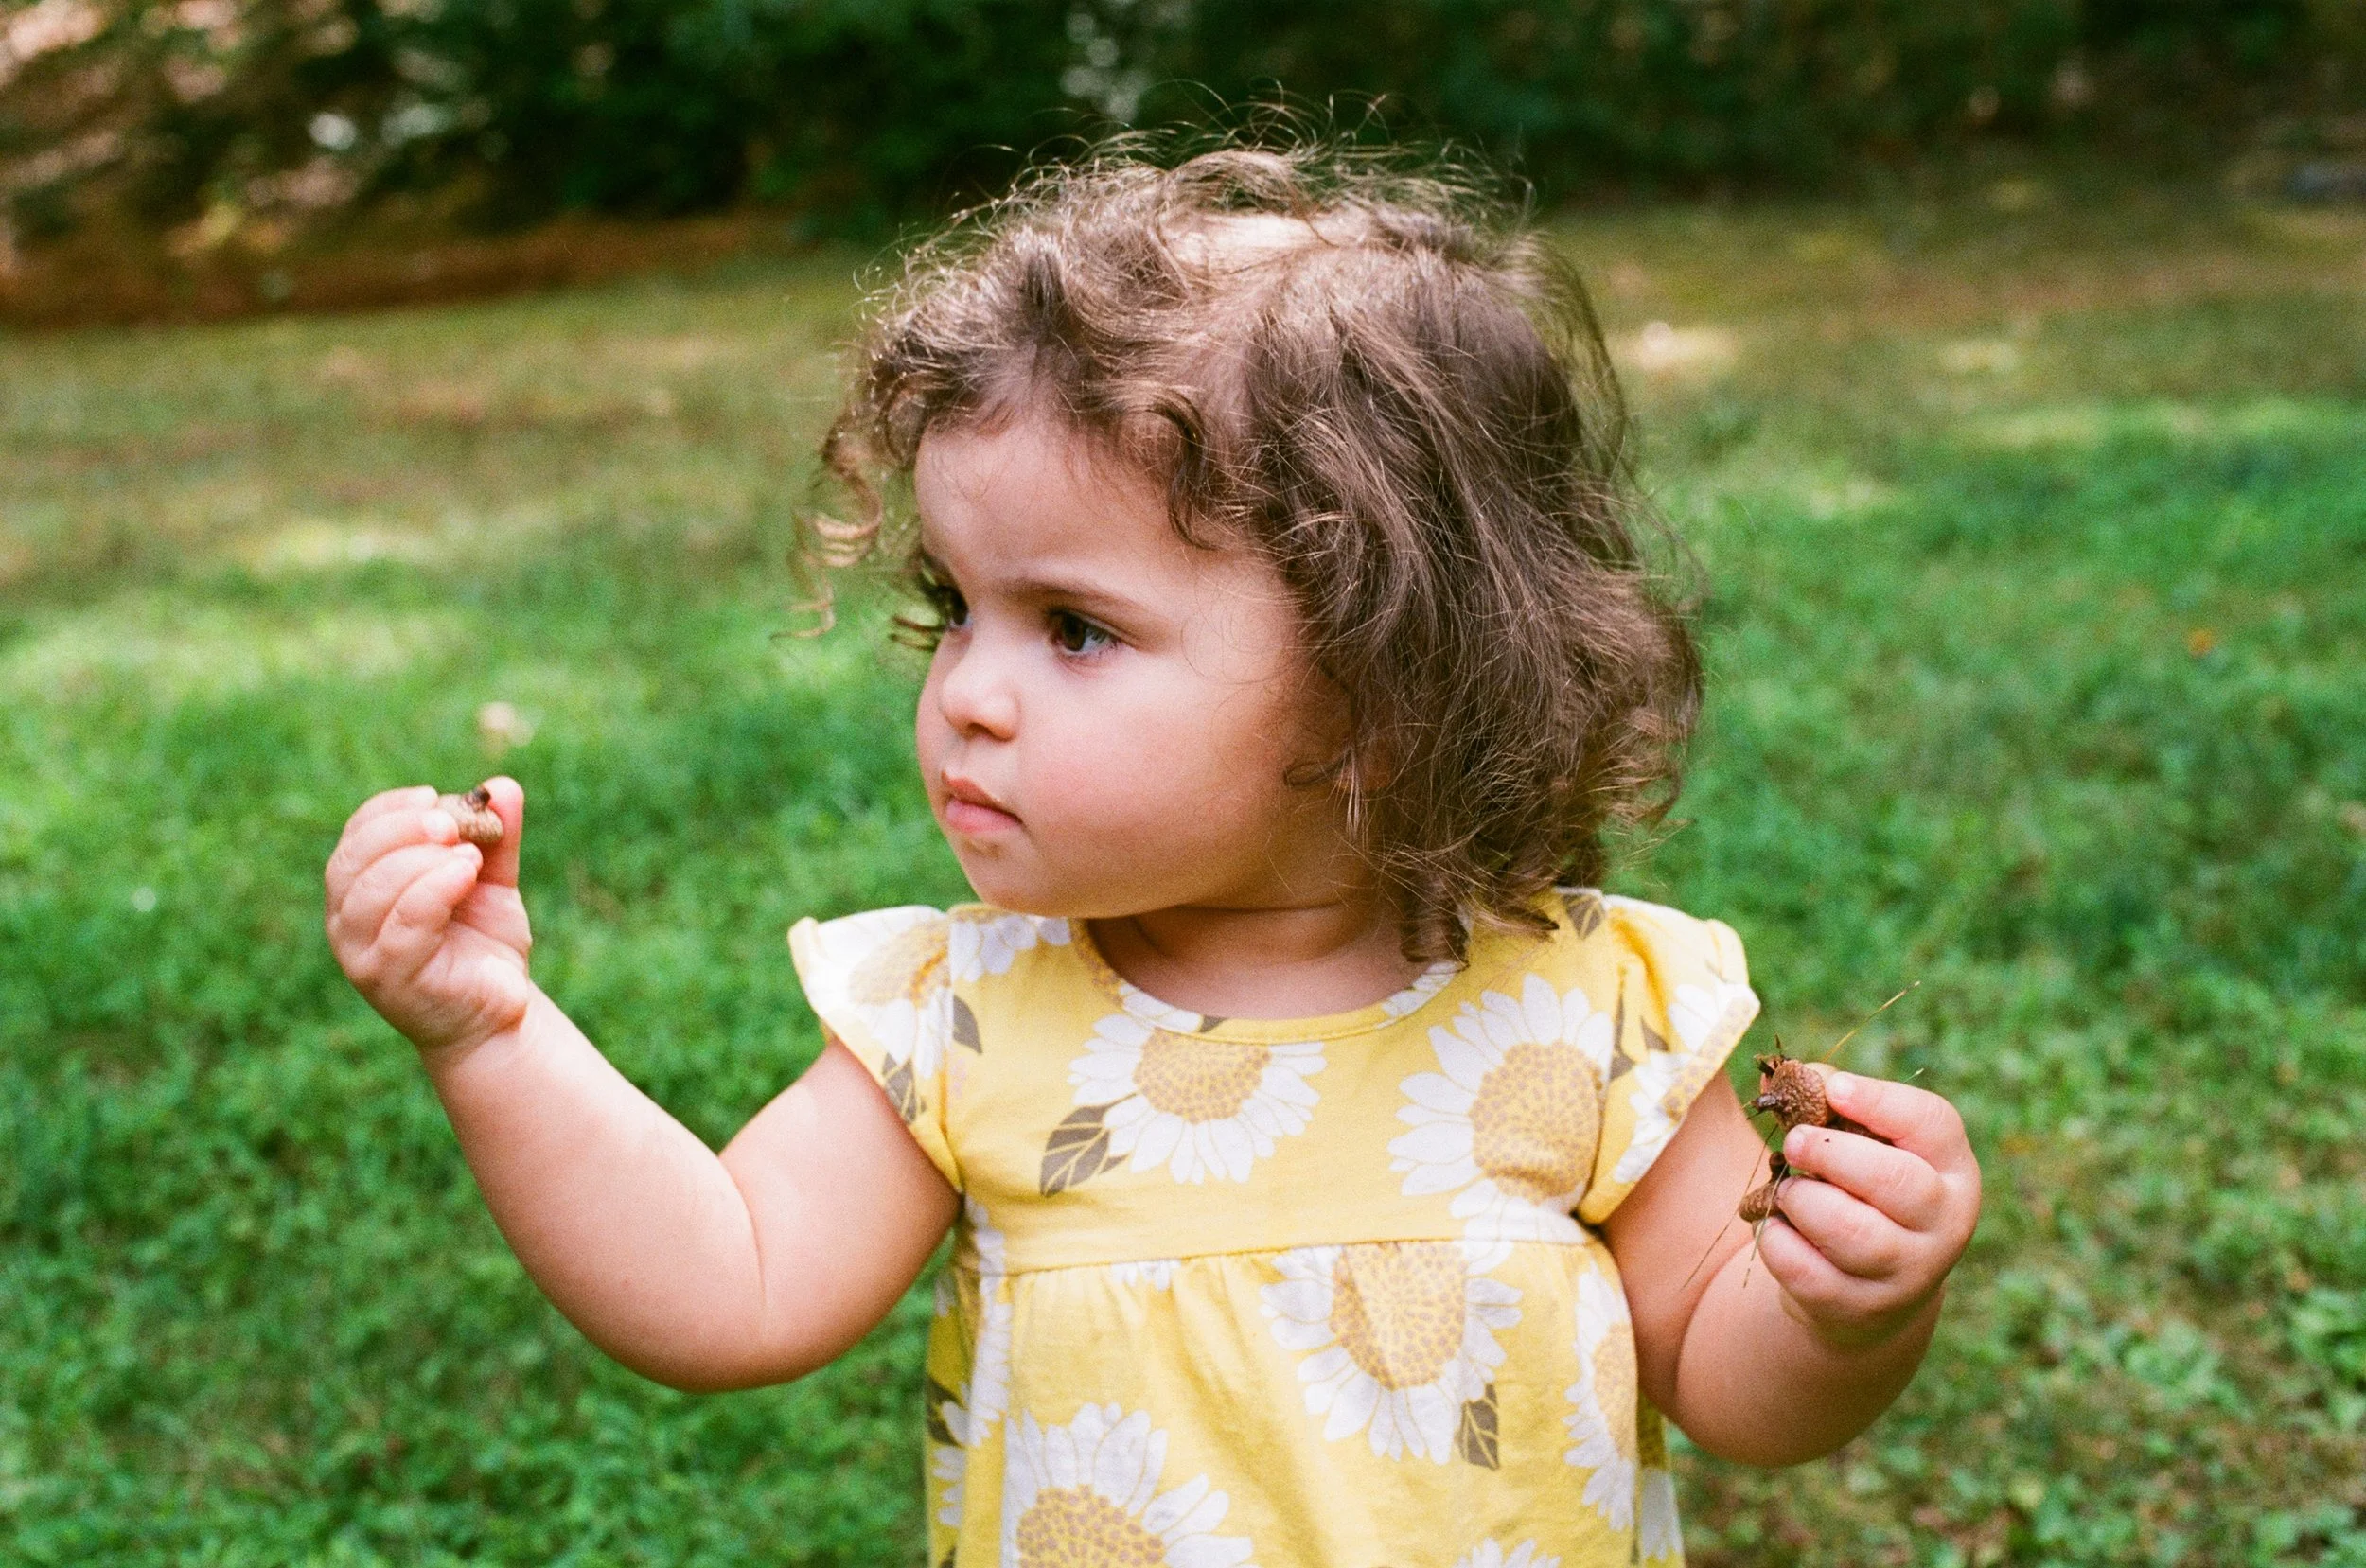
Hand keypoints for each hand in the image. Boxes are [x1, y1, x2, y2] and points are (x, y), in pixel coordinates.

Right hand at [324, 777, 534, 1059]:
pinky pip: (403, 925)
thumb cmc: (483, 945)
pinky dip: (434, 889)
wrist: (500, 1010)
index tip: (432, 797)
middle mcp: (346, 922)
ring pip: (372, 891)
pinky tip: (466, 875)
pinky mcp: (389, 979)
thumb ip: (495, 837)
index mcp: (359, 891)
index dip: (389, 811)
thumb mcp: (491, 882)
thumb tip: (503, 785)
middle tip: (450, 822)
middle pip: (351, 861)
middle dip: (400, 830)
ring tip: (468, 854)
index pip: (355, 838)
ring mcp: (362, 954)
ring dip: (419, 859)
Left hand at [1755, 1067, 1981, 1348]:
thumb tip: (1801, 1076)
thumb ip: (1838, 1105)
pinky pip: (1806, 1270)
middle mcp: (1944, 1223)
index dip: (1880, 1101)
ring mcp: (1908, 1273)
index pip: (1932, 1124)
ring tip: (1786, 1189)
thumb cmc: (1861, 1192)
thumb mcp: (1866, 1146)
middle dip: (1831, 1152)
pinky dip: (1777, 1240)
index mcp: (1953, 1170)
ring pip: (1850, 1231)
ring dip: (1802, 1199)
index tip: (1834, 1088)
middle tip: (1794, 1141)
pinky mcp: (1860, 1308)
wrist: (1867, 1292)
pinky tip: (1775, 1226)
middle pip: (1894, 1180)